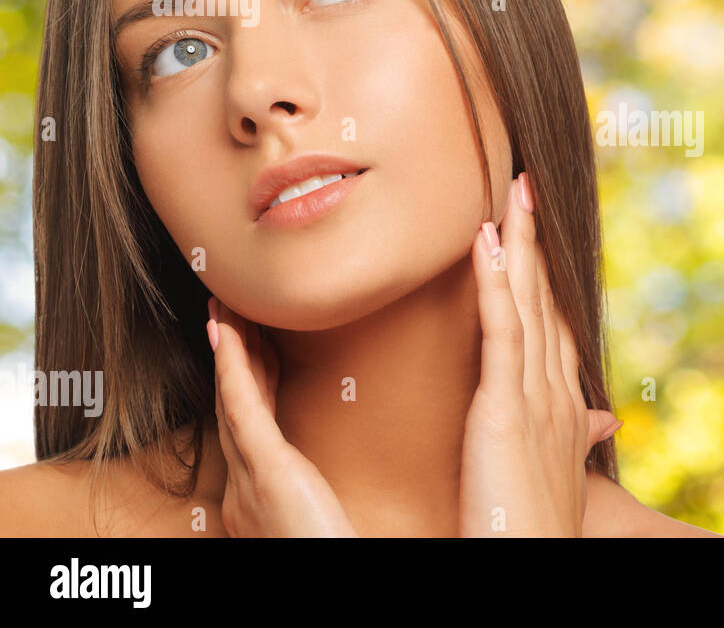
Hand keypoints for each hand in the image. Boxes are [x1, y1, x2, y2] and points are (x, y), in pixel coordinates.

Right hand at [207, 296, 357, 536]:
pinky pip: (242, 409)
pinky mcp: (268, 475)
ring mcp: (249, 483)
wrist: (334, 580)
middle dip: (232, 356)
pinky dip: (232, 366)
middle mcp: (242, 491)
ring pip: (232, 400)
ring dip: (226, 349)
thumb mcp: (320, 521)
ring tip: (224, 307)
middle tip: (230, 310)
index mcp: (257, 501)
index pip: (251, 425)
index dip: (248, 378)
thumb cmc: (332, 553)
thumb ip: (316, 497)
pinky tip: (225, 331)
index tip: (253, 340)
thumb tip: (330, 477)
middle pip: (235, 407)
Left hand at [459, 173, 621, 535]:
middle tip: (528, 183)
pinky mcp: (503, 408)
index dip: (547, 274)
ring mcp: (532, 396)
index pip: (554, 322)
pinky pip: (500, 332)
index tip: (541, 230)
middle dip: (537, 241)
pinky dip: (495, 282)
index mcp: (561, 404)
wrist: (533, 564)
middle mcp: (553, 391)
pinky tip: (488, 239)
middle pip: (544, 299)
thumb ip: (577, 436)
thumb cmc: (538, 529)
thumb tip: (606, 419)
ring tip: (514, 188)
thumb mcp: (563, 473)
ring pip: (526, 303)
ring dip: (520, 242)